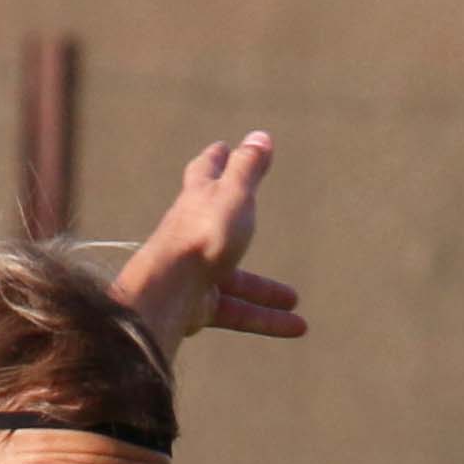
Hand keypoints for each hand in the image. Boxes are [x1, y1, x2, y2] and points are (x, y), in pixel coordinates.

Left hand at [107, 132, 304, 361]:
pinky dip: (265, 318)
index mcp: (197, 199)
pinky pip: (237, 312)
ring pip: (234, 281)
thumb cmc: (202, 235)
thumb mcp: (233, 194)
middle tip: (251, 216)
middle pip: (217, 225)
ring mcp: (193, 272)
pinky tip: (296, 326)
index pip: (205, 171)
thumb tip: (260, 137)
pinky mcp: (195, 307)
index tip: (222, 150)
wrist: (168, 292)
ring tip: (295, 300)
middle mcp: (191, 235)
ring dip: (264, 290)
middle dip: (238, 221)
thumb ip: (247, 168)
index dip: (216, 159)